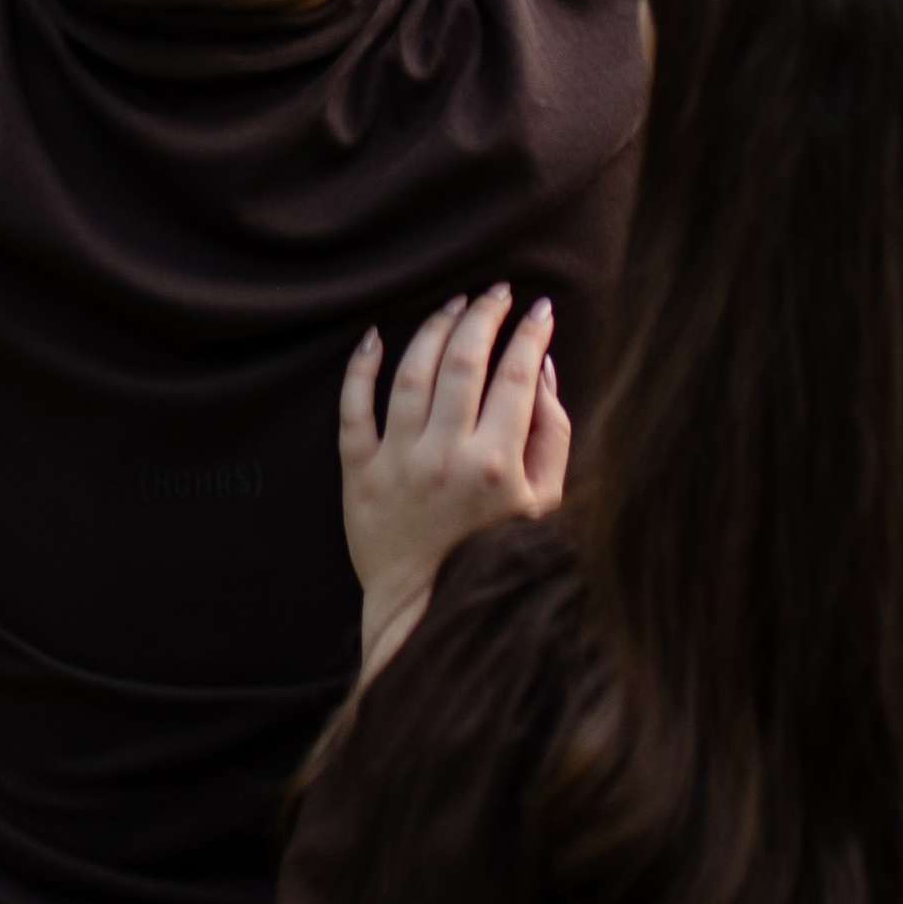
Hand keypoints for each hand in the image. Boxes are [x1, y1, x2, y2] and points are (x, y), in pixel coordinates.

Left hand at [339, 286, 569, 675]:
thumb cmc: (492, 555)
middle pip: (464, 363)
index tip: (539, 309)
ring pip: (412, 374)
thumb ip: (550, 437)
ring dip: (435, 330)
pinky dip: (361, 370)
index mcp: (495, 465)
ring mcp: (398, 464)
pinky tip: (375, 337)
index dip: (530, 334)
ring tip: (453, 306)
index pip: (516, 377)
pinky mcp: (359, 476)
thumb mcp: (543, 506)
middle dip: (483, 317)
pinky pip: (352, 411)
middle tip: (495, 292)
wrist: (424, 611)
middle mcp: (445, 458)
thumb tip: (542, 370)